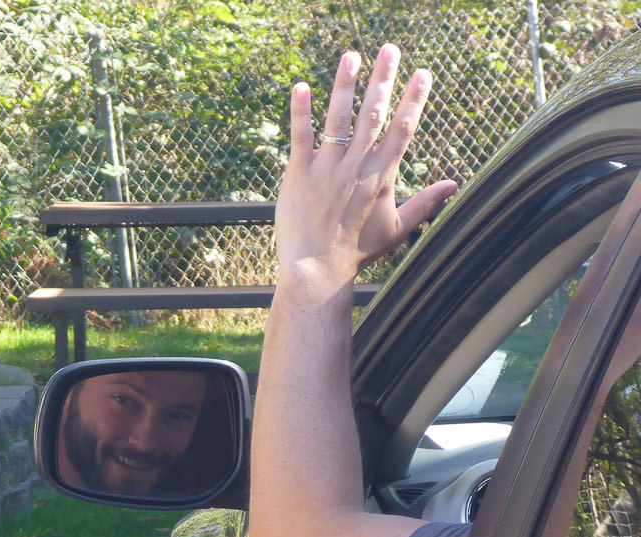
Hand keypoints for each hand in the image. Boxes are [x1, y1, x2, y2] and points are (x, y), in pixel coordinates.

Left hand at [275, 44, 457, 285]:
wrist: (318, 270)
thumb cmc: (358, 252)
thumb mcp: (397, 229)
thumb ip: (426, 204)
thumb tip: (454, 186)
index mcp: (382, 176)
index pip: (403, 129)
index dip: (414, 99)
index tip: (423, 72)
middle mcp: (357, 166)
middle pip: (374, 114)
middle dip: (383, 79)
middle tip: (389, 49)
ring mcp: (327, 168)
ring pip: (338, 118)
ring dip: (345, 85)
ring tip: (351, 56)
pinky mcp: (299, 174)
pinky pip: (300, 136)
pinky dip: (300, 111)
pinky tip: (301, 86)